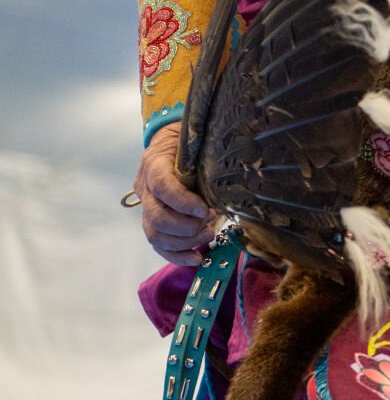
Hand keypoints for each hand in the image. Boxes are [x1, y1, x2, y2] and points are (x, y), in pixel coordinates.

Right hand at [134, 123, 214, 266]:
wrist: (170, 140)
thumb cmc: (186, 140)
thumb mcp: (193, 140)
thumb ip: (203, 156)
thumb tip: (233, 170)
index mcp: (154, 164)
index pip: (162, 186)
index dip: (183, 202)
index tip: (206, 210)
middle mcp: (145, 188)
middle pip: (157, 218)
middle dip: (186, 227)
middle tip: (210, 224)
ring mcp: (146, 207)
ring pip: (156, 235)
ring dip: (185, 242)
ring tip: (208, 236)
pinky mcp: (152, 220)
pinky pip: (159, 244)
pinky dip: (177, 255)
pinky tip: (197, 258)